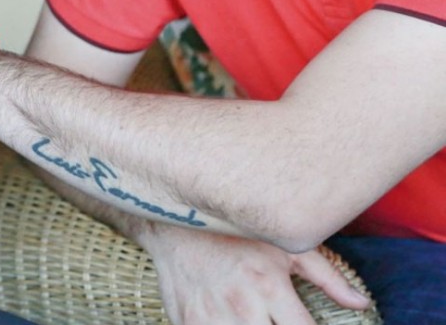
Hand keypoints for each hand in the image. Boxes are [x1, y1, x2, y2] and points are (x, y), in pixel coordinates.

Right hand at [141, 227, 370, 323]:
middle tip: (282, 321)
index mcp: (269, 287)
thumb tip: (362, 303)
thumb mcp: (284, 246)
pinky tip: (233, 321)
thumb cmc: (235, 233)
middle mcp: (241, 306)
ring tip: (258, 321)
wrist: (173, 221)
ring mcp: (210, 316)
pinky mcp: (186, 321)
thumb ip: (327, 277)